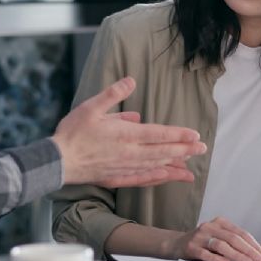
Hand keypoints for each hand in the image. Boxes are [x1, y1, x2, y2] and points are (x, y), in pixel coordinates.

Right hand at [52, 77, 206, 187]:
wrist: (57, 161)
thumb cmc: (72, 133)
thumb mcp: (90, 107)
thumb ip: (113, 94)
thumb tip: (131, 81)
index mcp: (124, 135)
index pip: (158, 134)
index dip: (178, 135)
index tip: (195, 135)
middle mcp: (129, 153)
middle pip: (162, 152)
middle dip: (184, 150)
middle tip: (203, 149)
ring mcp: (124, 167)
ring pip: (155, 167)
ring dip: (174, 166)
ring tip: (190, 167)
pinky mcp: (116, 177)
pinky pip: (142, 180)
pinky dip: (156, 179)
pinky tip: (165, 178)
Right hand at [172, 217, 260, 260]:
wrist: (175, 244)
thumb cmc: (202, 244)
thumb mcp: (218, 238)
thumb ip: (233, 244)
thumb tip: (256, 257)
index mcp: (220, 222)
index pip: (241, 233)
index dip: (254, 245)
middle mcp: (210, 226)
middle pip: (233, 238)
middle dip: (249, 251)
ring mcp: (199, 236)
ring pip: (221, 245)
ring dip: (237, 255)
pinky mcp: (190, 247)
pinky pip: (205, 253)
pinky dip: (216, 259)